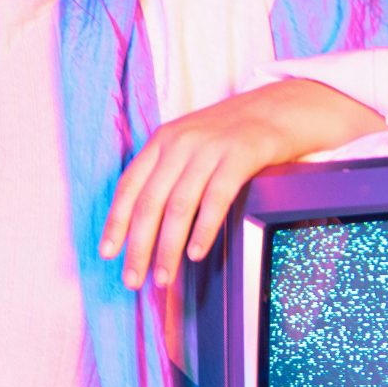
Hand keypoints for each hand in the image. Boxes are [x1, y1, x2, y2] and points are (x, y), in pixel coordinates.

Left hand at [99, 81, 379, 289]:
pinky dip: (203, 230)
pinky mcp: (240, 156)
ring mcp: (210, 148)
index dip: (115, 222)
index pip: (129, 186)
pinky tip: (196, 253)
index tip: (107, 252)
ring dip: (168, 248)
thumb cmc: (232, 136)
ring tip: (164, 277)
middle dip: (138, 246)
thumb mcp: (191, 144)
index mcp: (162, 141)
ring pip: (178, 207)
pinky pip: (215, 200)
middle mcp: (181, 142)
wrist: (280, 108)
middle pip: (149, 203)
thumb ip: (167, 173)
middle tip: (133, 279)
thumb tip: (144, 224)